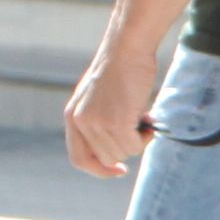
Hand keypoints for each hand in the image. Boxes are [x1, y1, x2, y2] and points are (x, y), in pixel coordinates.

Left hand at [64, 35, 163, 178]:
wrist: (127, 48)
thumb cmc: (119, 71)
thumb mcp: (98, 99)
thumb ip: (98, 123)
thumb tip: (115, 155)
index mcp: (72, 117)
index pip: (78, 159)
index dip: (98, 170)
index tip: (119, 170)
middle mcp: (80, 122)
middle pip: (107, 158)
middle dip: (127, 147)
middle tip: (140, 126)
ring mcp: (96, 123)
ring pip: (123, 153)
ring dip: (137, 139)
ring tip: (142, 114)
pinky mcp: (115, 122)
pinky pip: (134, 146)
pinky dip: (145, 136)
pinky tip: (147, 115)